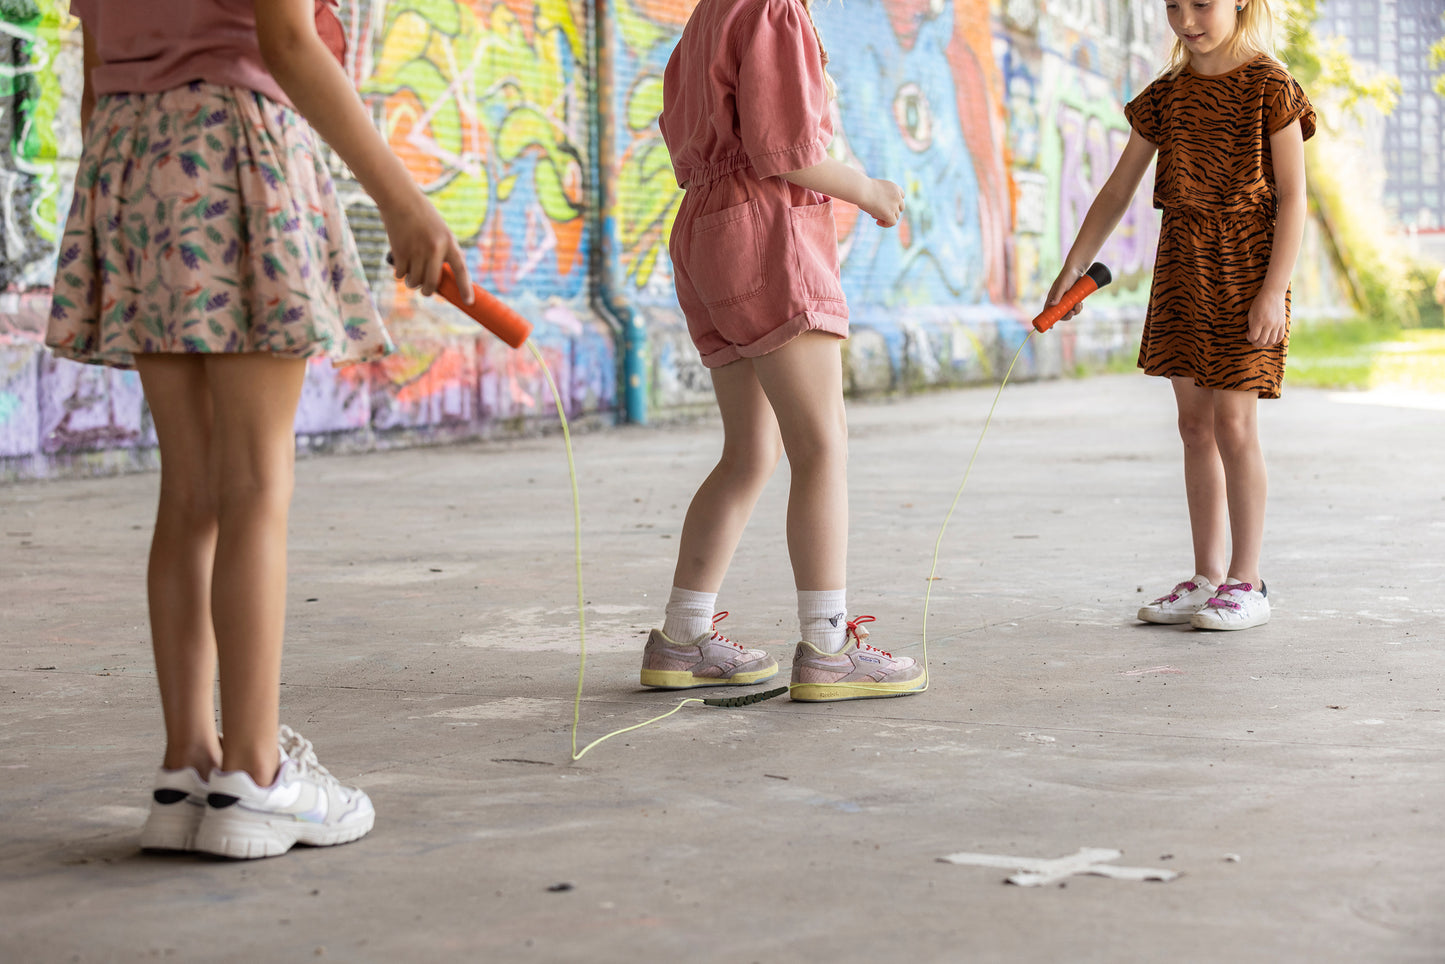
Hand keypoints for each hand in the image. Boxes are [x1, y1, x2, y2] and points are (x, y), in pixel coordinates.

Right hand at [380, 188, 472, 302]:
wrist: (400, 199)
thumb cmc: (422, 216)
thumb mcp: (440, 231)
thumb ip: (443, 251)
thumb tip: (441, 277)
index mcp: (449, 242)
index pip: (461, 269)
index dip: (465, 288)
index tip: (469, 302)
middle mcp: (434, 249)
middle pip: (432, 283)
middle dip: (428, 291)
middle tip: (426, 291)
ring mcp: (417, 251)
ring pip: (415, 281)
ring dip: (412, 283)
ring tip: (411, 276)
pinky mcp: (400, 252)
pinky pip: (401, 274)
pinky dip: (400, 274)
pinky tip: (400, 267)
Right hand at [863, 178, 904, 227]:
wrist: (862, 190)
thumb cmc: (863, 188)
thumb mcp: (875, 189)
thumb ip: (881, 196)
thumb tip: (879, 209)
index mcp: (895, 187)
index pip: (901, 196)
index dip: (895, 202)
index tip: (887, 205)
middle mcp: (897, 196)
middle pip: (900, 207)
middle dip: (891, 211)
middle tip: (880, 212)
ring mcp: (895, 206)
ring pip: (896, 216)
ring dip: (886, 217)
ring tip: (874, 216)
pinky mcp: (890, 214)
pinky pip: (892, 223)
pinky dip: (886, 224)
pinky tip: (877, 222)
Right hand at [1044, 266, 1085, 320]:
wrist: (1077, 268)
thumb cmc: (1067, 275)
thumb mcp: (1062, 285)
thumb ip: (1058, 295)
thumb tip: (1052, 305)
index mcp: (1052, 297)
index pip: (1048, 310)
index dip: (1049, 319)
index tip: (1051, 327)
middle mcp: (1058, 300)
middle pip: (1060, 314)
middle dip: (1066, 316)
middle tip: (1072, 313)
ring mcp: (1066, 300)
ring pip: (1069, 311)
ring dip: (1075, 311)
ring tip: (1079, 305)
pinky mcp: (1073, 298)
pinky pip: (1075, 307)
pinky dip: (1079, 308)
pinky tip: (1081, 303)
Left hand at [1247, 289, 1287, 346]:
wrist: (1273, 293)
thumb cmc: (1259, 302)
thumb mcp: (1251, 313)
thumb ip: (1252, 325)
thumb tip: (1252, 336)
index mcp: (1259, 321)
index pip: (1254, 337)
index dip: (1249, 338)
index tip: (1248, 334)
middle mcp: (1269, 324)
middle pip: (1262, 341)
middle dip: (1256, 343)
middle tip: (1254, 340)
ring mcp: (1277, 324)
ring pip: (1272, 341)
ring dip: (1265, 344)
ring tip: (1262, 340)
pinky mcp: (1283, 323)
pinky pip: (1280, 337)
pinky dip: (1275, 341)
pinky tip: (1270, 338)